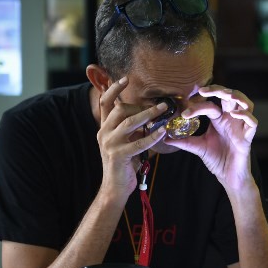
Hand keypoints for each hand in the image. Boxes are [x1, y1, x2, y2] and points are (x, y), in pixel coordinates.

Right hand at [96, 77, 167, 199]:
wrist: (115, 188)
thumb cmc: (124, 165)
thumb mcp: (125, 142)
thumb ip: (132, 129)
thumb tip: (149, 114)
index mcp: (104, 128)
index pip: (104, 103)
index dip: (113, 89)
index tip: (124, 79)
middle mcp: (103, 133)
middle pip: (120, 110)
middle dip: (141, 105)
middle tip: (161, 105)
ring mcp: (109, 144)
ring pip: (129, 122)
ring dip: (148, 114)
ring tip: (164, 110)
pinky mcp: (118, 155)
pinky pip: (139, 142)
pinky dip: (152, 136)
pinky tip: (163, 132)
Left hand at [164, 84, 257, 188]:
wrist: (227, 176)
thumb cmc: (216, 159)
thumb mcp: (197, 148)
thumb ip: (183, 141)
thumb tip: (164, 137)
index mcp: (219, 120)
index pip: (210, 105)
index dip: (198, 105)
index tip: (184, 114)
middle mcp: (231, 120)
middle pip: (231, 97)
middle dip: (220, 90)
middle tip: (205, 91)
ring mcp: (240, 127)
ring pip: (247, 104)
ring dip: (238, 97)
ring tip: (227, 95)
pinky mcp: (248, 138)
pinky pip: (253, 123)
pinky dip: (246, 116)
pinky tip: (236, 114)